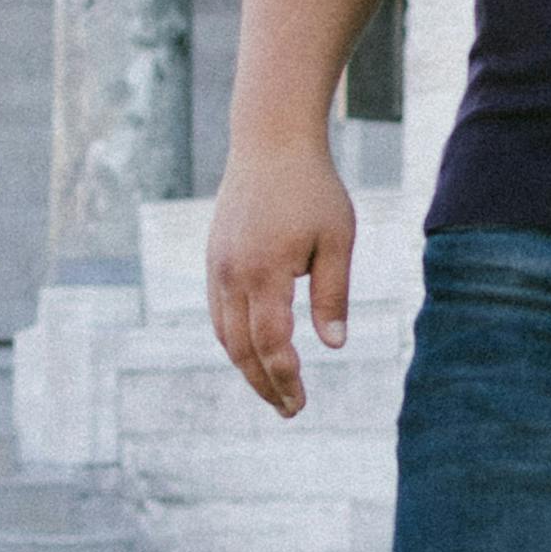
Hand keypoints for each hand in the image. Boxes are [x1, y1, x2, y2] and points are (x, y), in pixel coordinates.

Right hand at [207, 138, 353, 419]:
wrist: (271, 141)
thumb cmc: (313, 188)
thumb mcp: (337, 239)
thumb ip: (333, 294)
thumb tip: (334, 346)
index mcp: (265, 271)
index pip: (270, 342)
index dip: (284, 377)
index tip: (301, 401)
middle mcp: (232, 274)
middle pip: (241, 348)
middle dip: (264, 384)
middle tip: (290, 410)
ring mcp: (217, 266)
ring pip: (224, 333)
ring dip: (246, 366)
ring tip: (274, 388)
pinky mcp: (213, 258)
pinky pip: (219, 311)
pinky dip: (234, 339)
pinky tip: (255, 350)